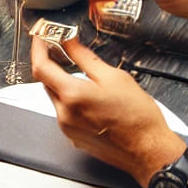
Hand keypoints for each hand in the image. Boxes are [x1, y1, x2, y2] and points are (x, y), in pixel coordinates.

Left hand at [32, 35, 186, 186]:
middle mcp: (65, 114)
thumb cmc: (138, 117)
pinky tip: (89, 99)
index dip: (38, 48)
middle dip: (51, 65)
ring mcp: (68, 129)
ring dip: (62, 84)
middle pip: (46, 83)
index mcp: (72, 96)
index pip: (41, 67)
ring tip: (83, 76)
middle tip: (61, 51)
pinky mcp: (74, 138)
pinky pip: (65, 113)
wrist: (149, 150)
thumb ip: (85, 58)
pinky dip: (71, 101)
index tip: (40, 38)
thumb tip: (69, 43)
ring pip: (56, 98)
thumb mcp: (114, 77)